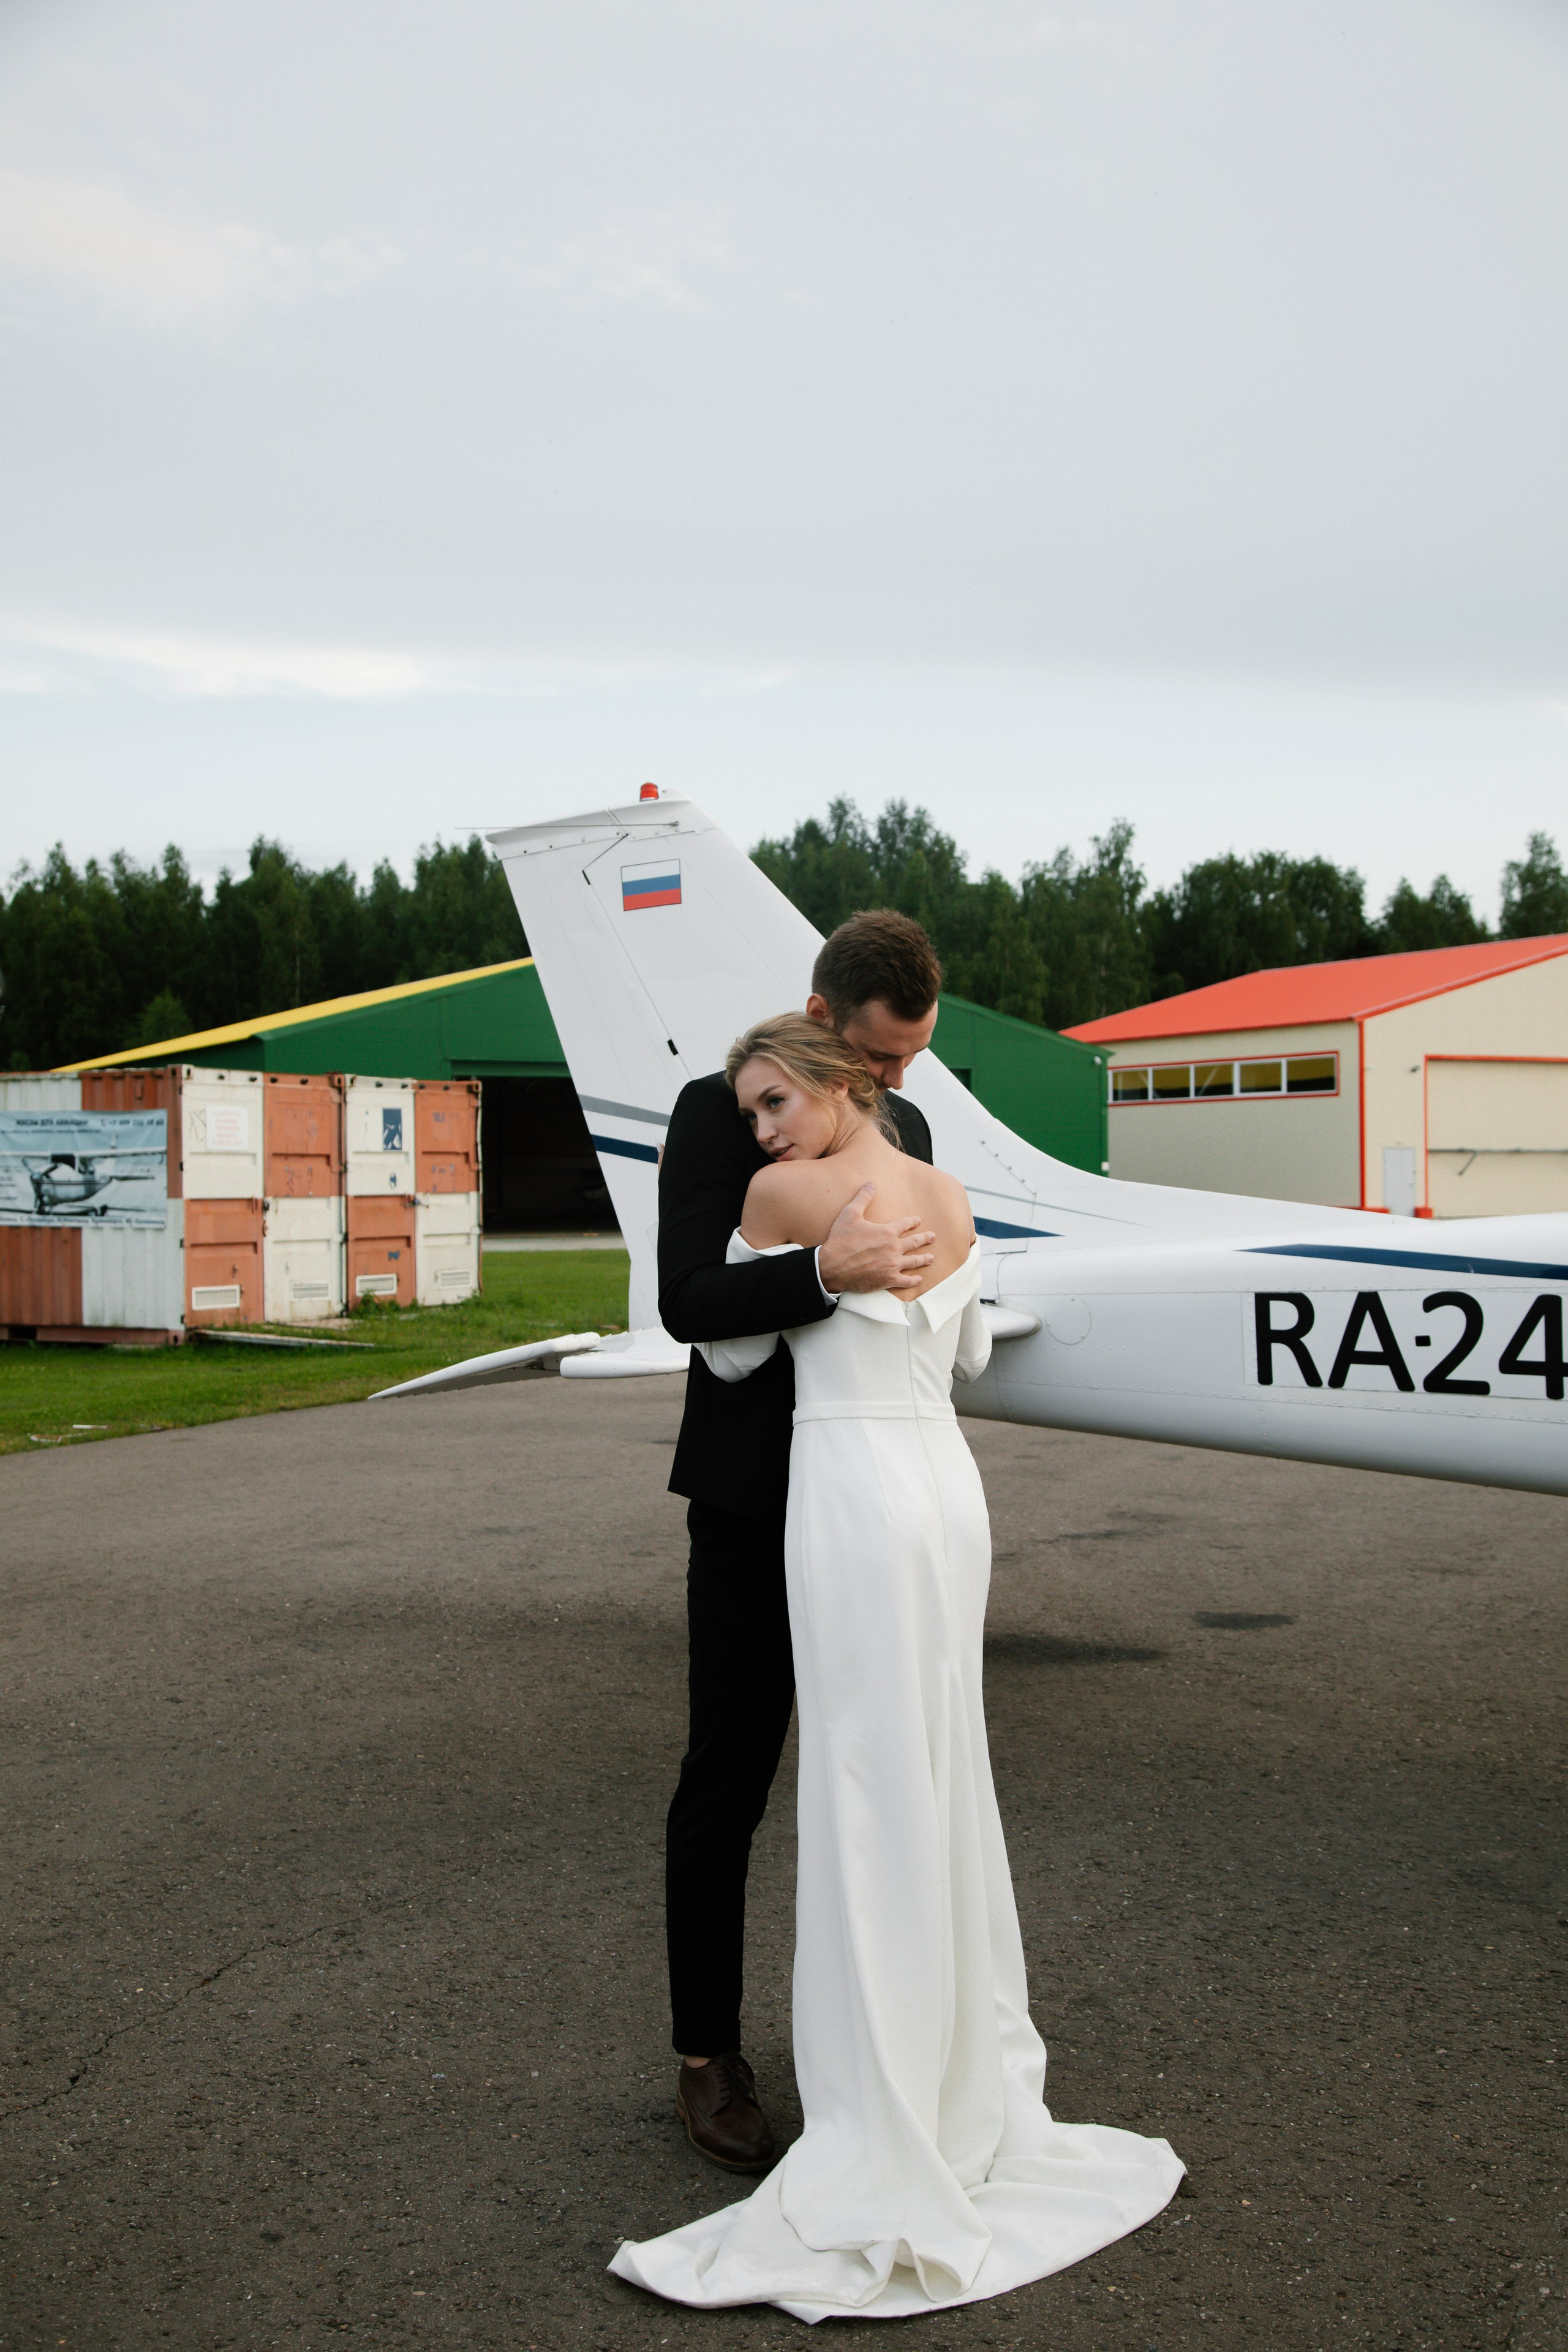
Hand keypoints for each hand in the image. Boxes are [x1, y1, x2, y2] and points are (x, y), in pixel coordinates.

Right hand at [817, 1183, 934, 1296]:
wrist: (832, 1267)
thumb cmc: (841, 1240)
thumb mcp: (850, 1214)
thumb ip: (863, 1198)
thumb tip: (871, 1184)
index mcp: (887, 1231)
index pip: (905, 1224)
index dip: (912, 1221)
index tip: (918, 1221)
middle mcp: (894, 1248)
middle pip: (914, 1242)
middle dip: (925, 1238)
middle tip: (932, 1237)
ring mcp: (892, 1265)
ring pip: (914, 1261)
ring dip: (924, 1259)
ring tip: (931, 1257)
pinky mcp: (888, 1280)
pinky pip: (906, 1281)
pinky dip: (914, 1280)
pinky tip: (919, 1279)